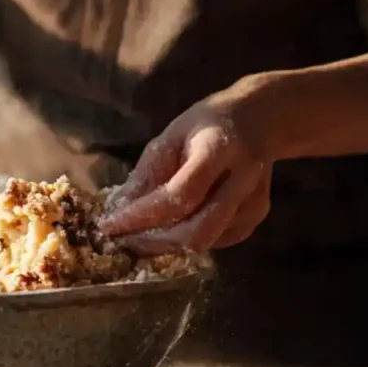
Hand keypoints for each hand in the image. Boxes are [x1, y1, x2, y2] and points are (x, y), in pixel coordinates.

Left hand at [99, 88, 272, 252]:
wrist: (257, 122)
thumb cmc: (206, 125)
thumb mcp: (170, 135)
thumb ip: (147, 172)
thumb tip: (119, 209)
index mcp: (219, 150)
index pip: (180, 195)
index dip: (142, 216)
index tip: (110, 225)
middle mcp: (243, 180)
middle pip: (197, 230)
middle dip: (154, 241)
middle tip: (124, 239)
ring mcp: (254, 203)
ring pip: (205, 242)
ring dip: (167, 245)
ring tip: (141, 234)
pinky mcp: (256, 218)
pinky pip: (214, 241)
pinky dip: (187, 239)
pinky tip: (172, 226)